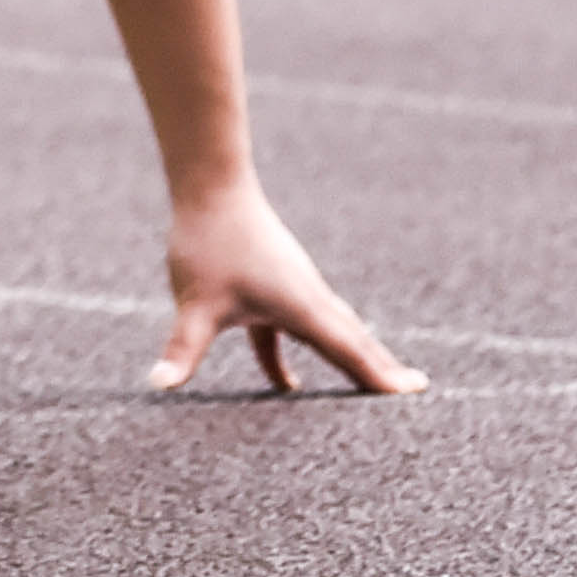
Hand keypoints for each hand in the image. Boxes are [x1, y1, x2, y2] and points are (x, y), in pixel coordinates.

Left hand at [152, 177, 419, 396]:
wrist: (210, 184)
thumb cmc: (208, 243)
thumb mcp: (195, 304)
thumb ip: (183, 349)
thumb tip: (159, 384)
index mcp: (301, 307)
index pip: (349, 351)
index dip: (379, 375)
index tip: (415, 392)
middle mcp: (308, 297)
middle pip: (354, 340)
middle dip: (380, 368)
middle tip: (416, 390)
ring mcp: (294, 288)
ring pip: (332, 330)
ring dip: (352, 357)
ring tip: (376, 383)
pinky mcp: (274, 284)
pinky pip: (294, 330)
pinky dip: (295, 356)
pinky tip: (286, 385)